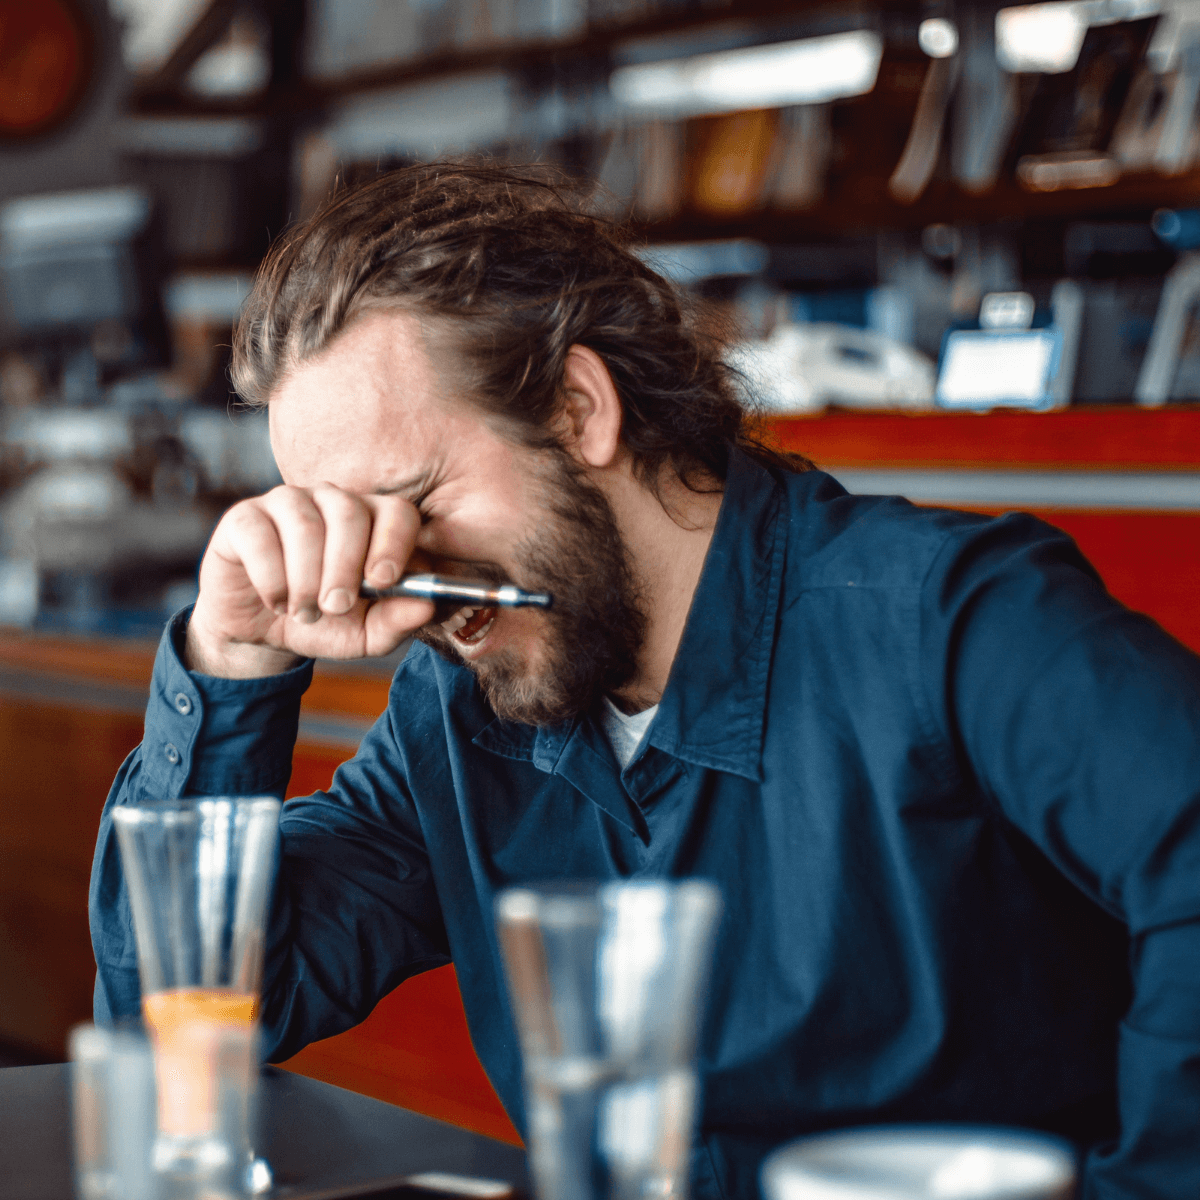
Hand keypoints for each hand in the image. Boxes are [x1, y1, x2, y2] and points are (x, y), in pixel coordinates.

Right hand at [186, 484, 435, 677]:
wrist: (264, 633)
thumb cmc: (324, 622)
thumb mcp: (366, 632)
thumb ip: (397, 619)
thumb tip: (428, 605)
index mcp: (372, 520)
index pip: (396, 511)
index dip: (393, 543)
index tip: (382, 581)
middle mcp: (331, 500)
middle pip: (349, 513)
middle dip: (345, 567)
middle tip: (337, 607)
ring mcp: (286, 503)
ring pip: (304, 524)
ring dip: (306, 579)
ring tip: (305, 612)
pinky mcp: (244, 518)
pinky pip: (260, 536)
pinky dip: (272, 578)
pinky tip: (276, 601)